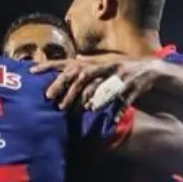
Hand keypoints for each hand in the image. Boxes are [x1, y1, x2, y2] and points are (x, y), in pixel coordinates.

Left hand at [34, 55, 152, 109]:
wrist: (150, 70)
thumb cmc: (120, 71)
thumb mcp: (100, 67)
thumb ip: (83, 69)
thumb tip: (63, 68)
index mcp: (95, 62)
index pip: (68, 63)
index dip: (50, 66)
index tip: (32, 71)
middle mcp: (105, 66)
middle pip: (81, 74)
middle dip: (66, 86)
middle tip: (53, 100)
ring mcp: (120, 75)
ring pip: (102, 86)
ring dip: (91, 98)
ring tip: (80, 110)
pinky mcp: (134, 86)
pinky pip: (124, 99)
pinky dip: (119, 109)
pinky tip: (112, 119)